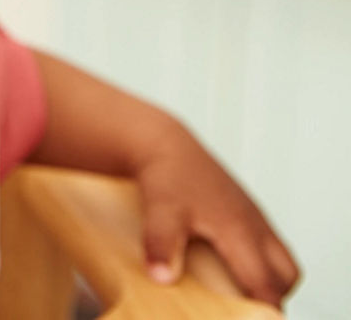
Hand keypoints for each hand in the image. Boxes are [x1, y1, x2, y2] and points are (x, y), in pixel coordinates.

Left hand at [136, 122, 299, 306]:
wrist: (165, 145)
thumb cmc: (166, 178)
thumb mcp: (160, 211)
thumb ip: (161, 244)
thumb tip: (162, 279)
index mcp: (239, 230)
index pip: (267, 282)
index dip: (266, 306)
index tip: (254, 317)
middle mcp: (254, 224)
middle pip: (286, 273)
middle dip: (274, 294)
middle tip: (246, 306)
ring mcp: (253, 216)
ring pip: (279, 258)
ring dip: (267, 277)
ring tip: (235, 289)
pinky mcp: (245, 211)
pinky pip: (264, 243)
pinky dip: (257, 260)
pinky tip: (225, 264)